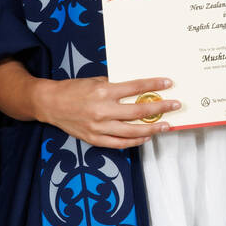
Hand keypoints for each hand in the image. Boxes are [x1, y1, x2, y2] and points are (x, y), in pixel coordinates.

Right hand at [33, 75, 180, 148]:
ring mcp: (99, 127)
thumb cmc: (74, 90)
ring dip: (152, 128)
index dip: (153, 85)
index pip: (135, 88)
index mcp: (103, 92)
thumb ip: (115, 86)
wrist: (51, 104)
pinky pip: (119, 143)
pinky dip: (135, 141)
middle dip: (159, 108)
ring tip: (165, 125)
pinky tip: (146, 136)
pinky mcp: (95, 139)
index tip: (168, 83)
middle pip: (138, 111)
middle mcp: (102, 111)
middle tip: (174, 105)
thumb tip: (138, 90)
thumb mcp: (95, 81)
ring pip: (132, 131)